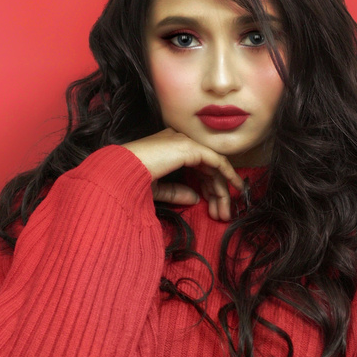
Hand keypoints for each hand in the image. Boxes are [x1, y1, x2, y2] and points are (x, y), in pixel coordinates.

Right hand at [122, 127, 244, 220]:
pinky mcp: (190, 147)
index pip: (196, 167)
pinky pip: (216, 161)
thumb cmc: (130, 180)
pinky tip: (236, 187)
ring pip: (213, 167)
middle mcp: (178, 141)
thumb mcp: (156, 189)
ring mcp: (184, 142)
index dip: (206, 188)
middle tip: (222, 215)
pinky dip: (228, 174)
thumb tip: (194, 198)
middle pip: (207, 168)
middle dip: (216, 193)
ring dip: (222, 190)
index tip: (212, 208)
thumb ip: (175, 192)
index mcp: (168, 148)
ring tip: (226, 211)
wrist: (121, 172)